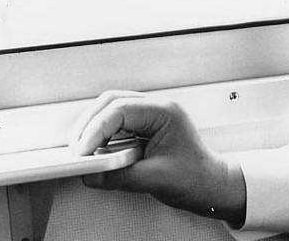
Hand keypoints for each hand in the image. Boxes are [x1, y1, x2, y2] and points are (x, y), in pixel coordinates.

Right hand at [70, 90, 246, 227]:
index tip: (84, 150)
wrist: (210, 185)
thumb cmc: (196, 177)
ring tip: (84, 153)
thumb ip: (119, 176)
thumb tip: (91, 173)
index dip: (97, 129)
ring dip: (93, 130)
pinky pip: (116, 126)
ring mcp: (150, 118)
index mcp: (165, 112)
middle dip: (90, 125)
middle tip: (78, 150)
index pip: (121, 109)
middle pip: (112, 103)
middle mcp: (157, 109)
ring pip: (111, 111)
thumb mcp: (154, 179)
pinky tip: (97, 153)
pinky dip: (102, 138)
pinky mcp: (143, 130)